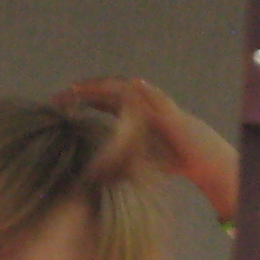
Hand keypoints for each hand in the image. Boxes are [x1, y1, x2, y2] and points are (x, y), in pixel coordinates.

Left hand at [55, 76, 237, 216]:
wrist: (201, 158)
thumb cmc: (171, 160)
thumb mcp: (135, 159)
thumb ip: (117, 157)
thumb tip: (91, 172)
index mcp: (131, 114)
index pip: (101, 101)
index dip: (80, 100)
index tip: (58, 104)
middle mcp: (140, 104)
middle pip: (107, 90)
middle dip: (83, 90)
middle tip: (60, 95)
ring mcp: (152, 102)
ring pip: (122, 87)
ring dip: (100, 86)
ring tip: (79, 89)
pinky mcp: (165, 107)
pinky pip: (145, 94)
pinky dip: (128, 89)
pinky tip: (110, 87)